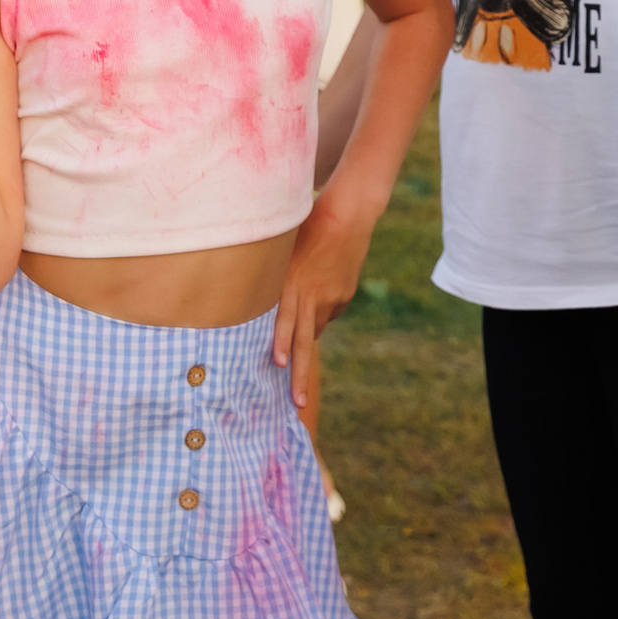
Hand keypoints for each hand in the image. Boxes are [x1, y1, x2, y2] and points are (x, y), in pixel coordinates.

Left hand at [271, 196, 374, 412]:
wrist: (347, 215)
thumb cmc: (306, 228)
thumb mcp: (284, 252)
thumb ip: (276, 282)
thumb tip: (270, 311)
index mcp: (294, 282)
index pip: (287, 317)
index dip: (282, 341)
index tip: (278, 363)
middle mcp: (313, 294)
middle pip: (304, 340)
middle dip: (299, 375)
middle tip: (298, 403)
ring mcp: (332, 297)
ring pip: (315, 328)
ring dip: (305, 335)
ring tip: (300, 319)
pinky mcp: (344, 295)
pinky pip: (328, 312)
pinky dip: (320, 310)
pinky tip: (319, 289)